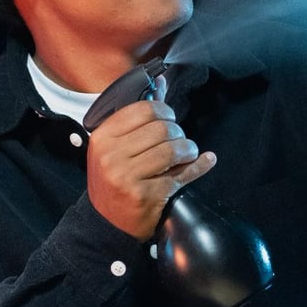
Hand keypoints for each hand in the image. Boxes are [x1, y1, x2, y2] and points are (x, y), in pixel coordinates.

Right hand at [86, 85, 216, 240]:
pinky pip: (180, 175)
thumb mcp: (116, 147)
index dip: (164, 112)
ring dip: (188, 150)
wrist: (105, 222)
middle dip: (178, 134)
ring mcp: (127, 176)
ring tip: (187, 154)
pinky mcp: (144, 195)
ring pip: (172, 150)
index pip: (143, 109)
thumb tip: (161, 83)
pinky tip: (203, 162)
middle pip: (161, 128)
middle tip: (180, 142)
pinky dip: (197, 167)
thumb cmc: (113, 180)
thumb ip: (138, 118)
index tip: (169, 121)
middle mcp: (112, 155)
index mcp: (103, 137)